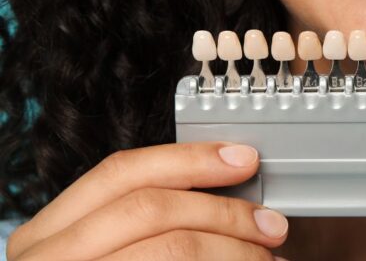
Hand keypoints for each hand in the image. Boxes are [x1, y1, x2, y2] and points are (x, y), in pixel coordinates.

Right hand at [7, 142, 287, 259]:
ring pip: (171, 247)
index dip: (189, 160)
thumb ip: (153, 226)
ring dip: (234, 250)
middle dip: (224, 211)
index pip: (122, 174)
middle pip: (150, 208)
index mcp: (49, 236)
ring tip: (265, 259)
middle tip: (270, 225)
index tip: (242, 160)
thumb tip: (226, 197)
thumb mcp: (110, 254)